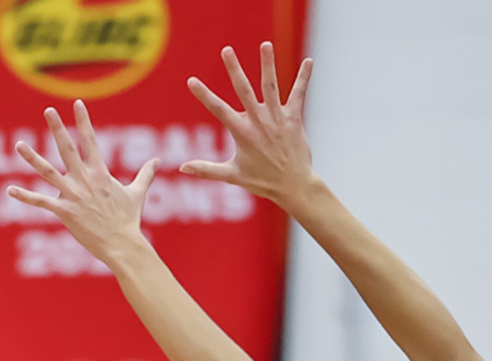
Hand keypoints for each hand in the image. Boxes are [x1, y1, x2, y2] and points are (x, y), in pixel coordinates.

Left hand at [5, 101, 158, 259]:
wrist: (122, 244)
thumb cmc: (129, 220)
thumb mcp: (137, 193)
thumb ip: (145, 174)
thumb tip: (158, 161)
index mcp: (100, 172)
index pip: (90, 140)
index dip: (83, 121)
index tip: (77, 104)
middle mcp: (84, 179)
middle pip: (67, 149)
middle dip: (57, 128)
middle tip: (48, 111)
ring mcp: (73, 195)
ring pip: (47, 172)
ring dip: (32, 158)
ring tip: (18, 145)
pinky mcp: (64, 211)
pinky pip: (41, 201)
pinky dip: (24, 196)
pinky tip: (9, 190)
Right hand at [183, 43, 316, 209]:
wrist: (293, 185)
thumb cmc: (262, 181)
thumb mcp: (231, 175)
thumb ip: (206, 169)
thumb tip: (182, 168)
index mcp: (242, 133)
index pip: (218, 110)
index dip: (204, 95)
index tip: (192, 80)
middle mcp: (259, 122)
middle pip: (244, 90)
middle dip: (234, 69)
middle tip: (226, 50)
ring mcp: (277, 118)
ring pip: (271, 86)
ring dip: (268, 64)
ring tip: (265, 44)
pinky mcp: (294, 118)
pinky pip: (299, 94)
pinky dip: (304, 78)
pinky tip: (308, 61)